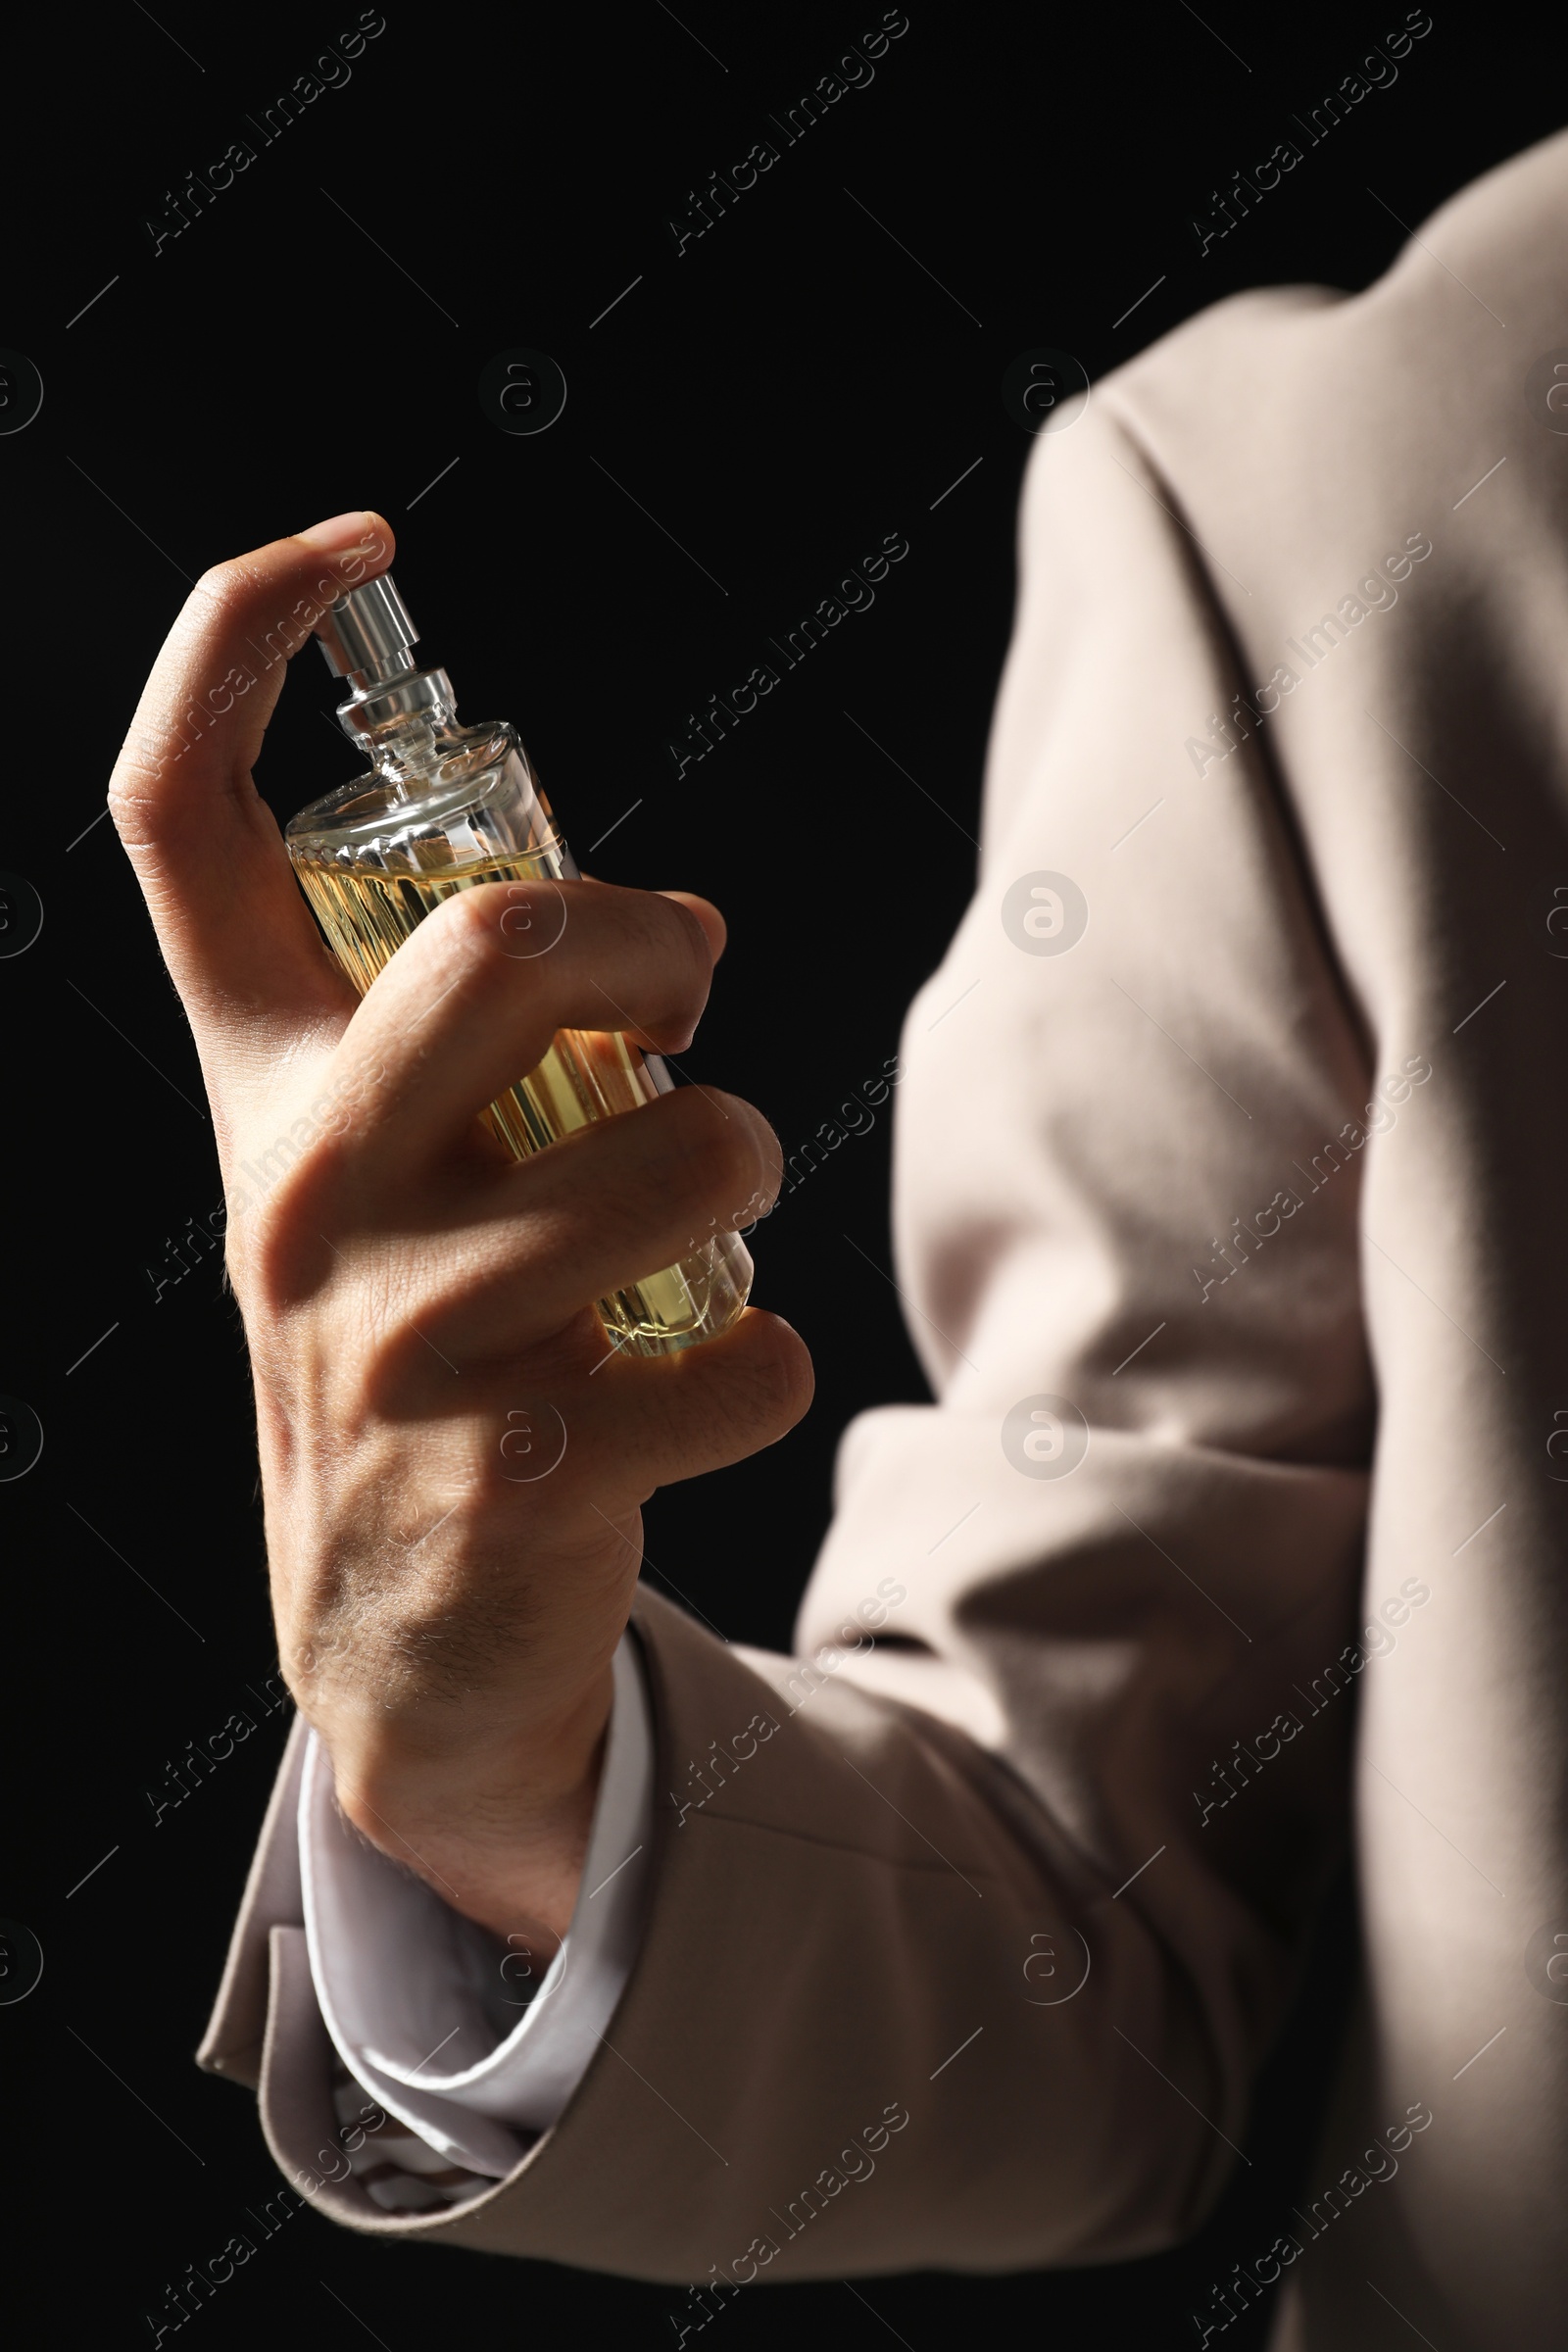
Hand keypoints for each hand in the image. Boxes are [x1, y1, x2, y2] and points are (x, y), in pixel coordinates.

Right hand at [109, 512, 812, 1951]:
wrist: (391, 1647)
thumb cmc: (423, 1358)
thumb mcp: (395, 1188)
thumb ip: (481, 1049)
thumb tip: (692, 930)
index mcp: (259, 1095)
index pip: (174, 820)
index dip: (237, 640)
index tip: (361, 552)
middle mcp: (306, 1194)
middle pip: (501, 944)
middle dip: (654, 934)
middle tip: (690, 984)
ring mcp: (406, 1340)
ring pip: (686, 1147)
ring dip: (747, 1154)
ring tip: (709, 1213)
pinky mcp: (521, 1471)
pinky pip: (746, 1354)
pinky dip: (772, 1359)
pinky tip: (712, 1385)